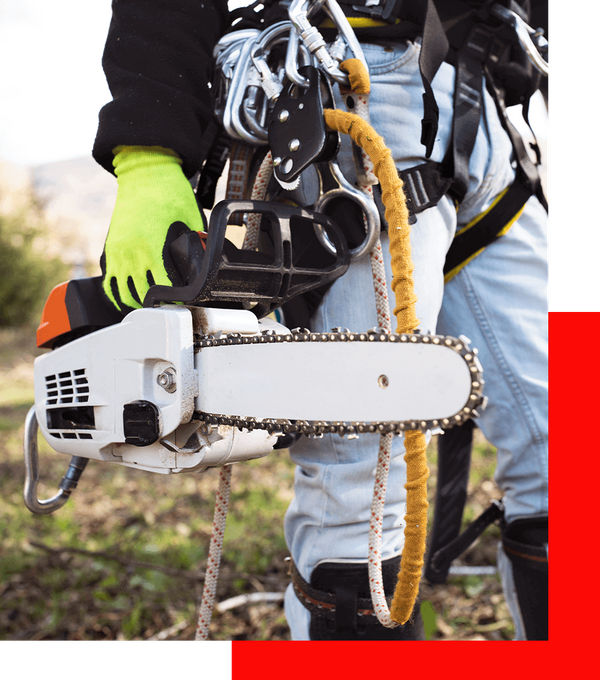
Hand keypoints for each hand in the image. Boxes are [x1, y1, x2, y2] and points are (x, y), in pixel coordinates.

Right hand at [101, 145, 205, 311]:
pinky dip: (119, 294)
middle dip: (159, 305)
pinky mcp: (111, 248)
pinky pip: (110, 282)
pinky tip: (129, 300)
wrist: (144, 172)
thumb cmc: (168, 191)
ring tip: (153, 309)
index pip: (164, 286)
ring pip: (124, 293)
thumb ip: (196, 243)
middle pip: (142, 295)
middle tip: (172, 309)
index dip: (177, 299)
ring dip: (138, 303)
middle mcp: (131, 252)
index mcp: (152, 246)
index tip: (186, 303)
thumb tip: (206, 261)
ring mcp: (118, 251)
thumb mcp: (191, 218)